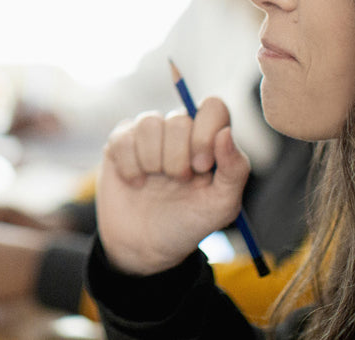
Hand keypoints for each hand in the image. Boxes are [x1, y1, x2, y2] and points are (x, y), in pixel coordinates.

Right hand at [95, 98, 249, 275]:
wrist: (145, 245)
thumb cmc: (188, 223)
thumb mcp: (221, 205)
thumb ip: (234, 169)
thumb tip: (226, 132)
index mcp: (209, 141)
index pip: (213, 108)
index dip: (205, 133)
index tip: (201, 167)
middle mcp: (179, 132)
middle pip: (179, 119)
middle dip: (178, 157)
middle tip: (178, 181)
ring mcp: (148, 136)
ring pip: (149, 123)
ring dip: (152, 160)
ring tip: (154, 182)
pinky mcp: (120, 142)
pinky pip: (122, 137)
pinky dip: (129, 165)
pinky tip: (134, 182)